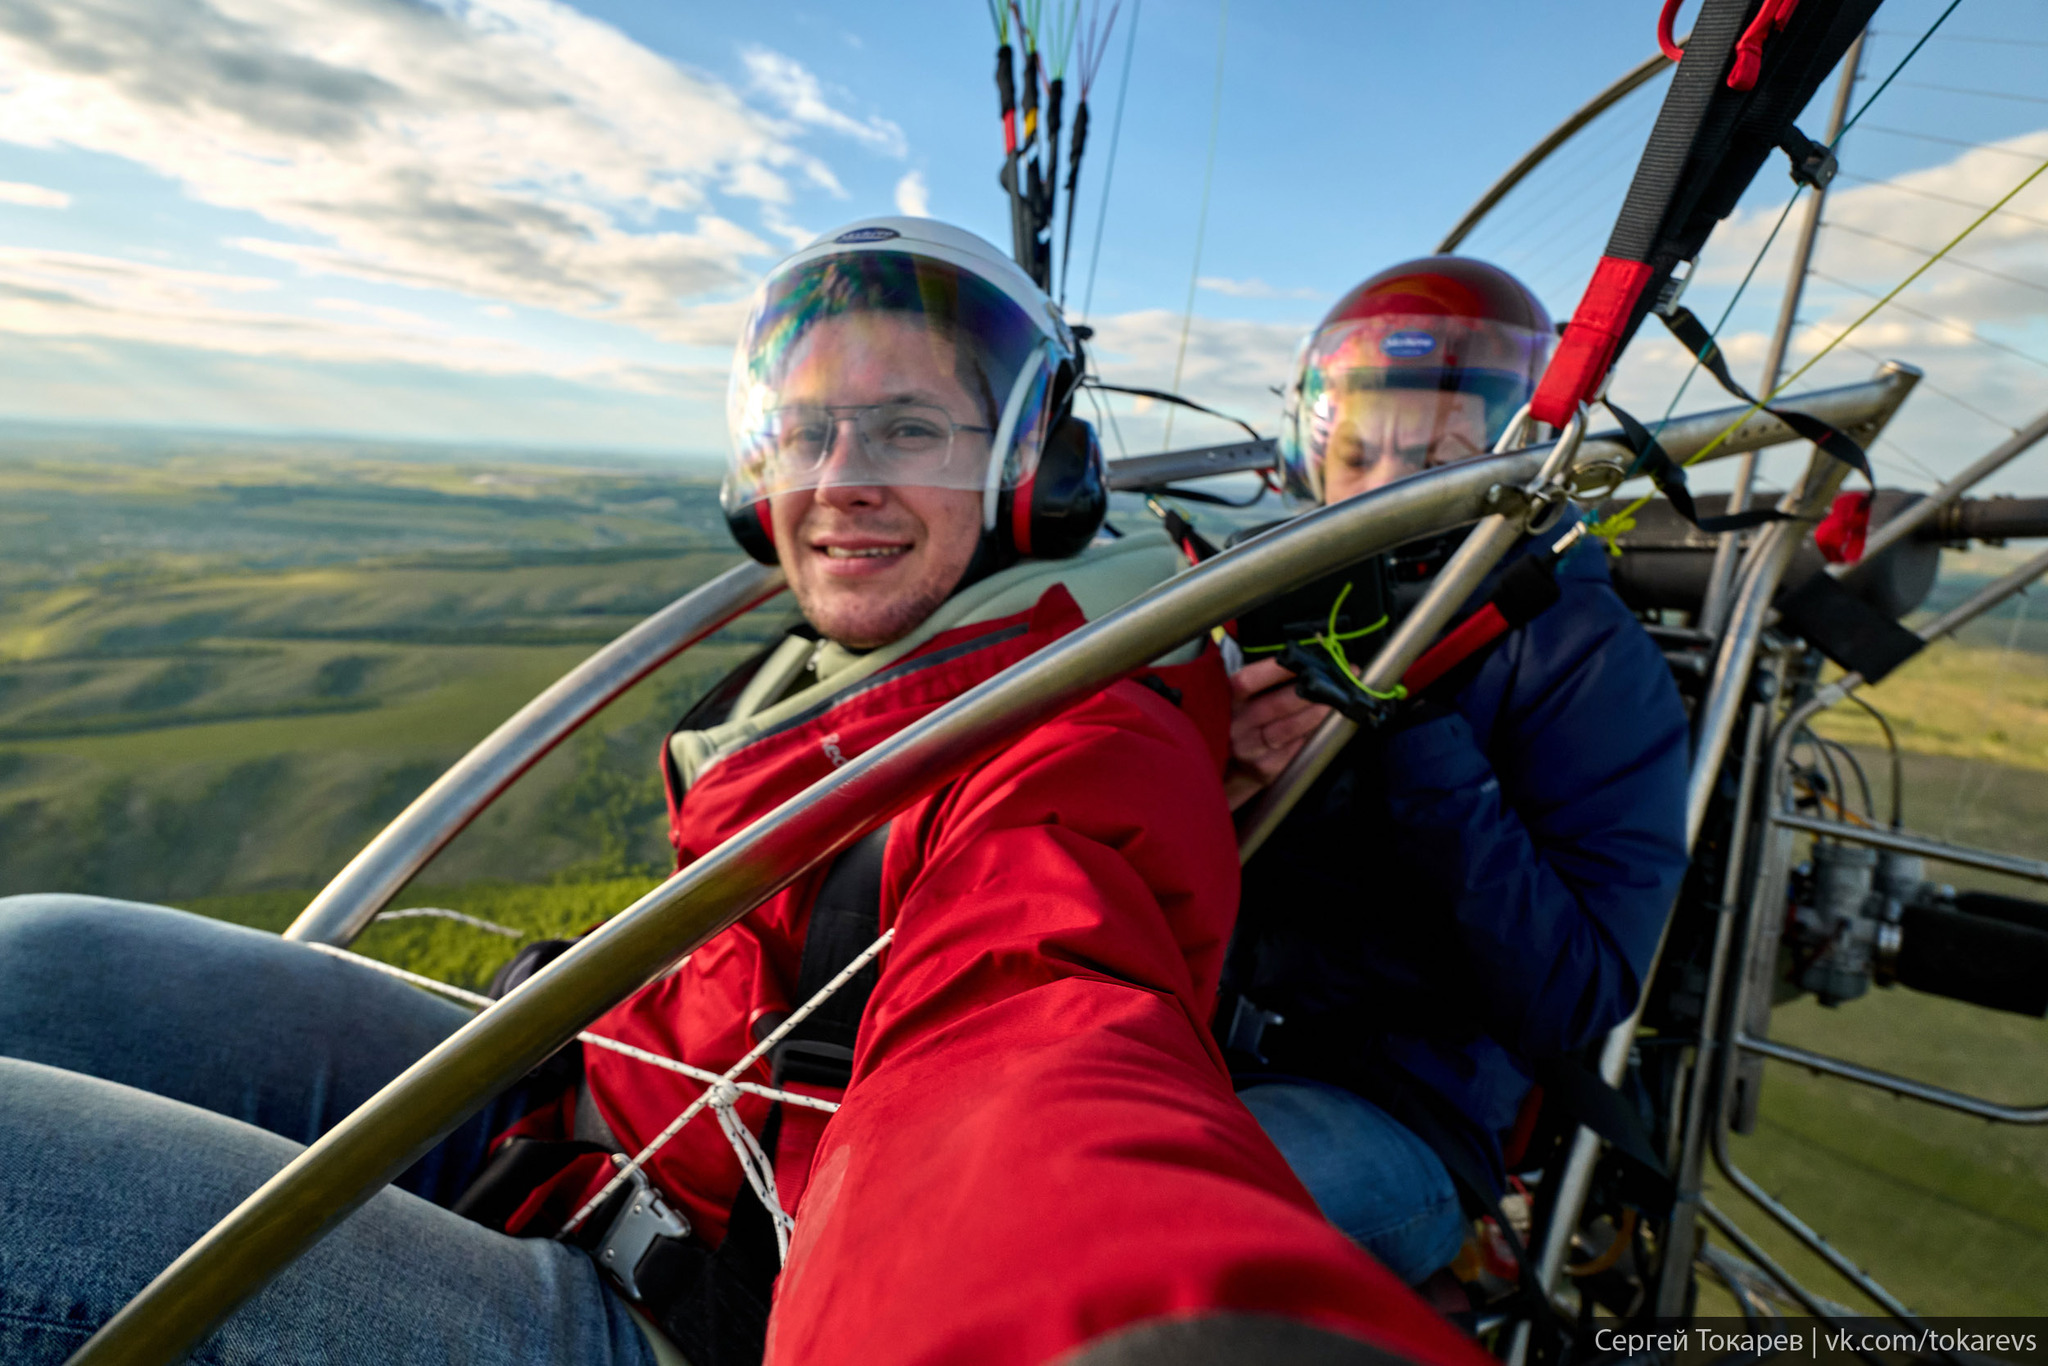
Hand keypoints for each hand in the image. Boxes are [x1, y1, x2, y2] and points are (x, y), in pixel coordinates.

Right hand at [1224, 657, 1331, 810]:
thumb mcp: (1241, 700)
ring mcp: (1250, 749)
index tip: (1304, 661)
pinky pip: (1296, 749)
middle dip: (1309, 692)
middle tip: (1335, 682)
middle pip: (1275, 705)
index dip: (1276, 670)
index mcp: (1227, 700)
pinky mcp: (1265, 769)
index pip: (1249, 681)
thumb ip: (1266, 683)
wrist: (1229, 769)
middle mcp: (1236, 725)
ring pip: (1289, 728)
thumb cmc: (1243, 722)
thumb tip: (1308, 665)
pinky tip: (1328, 726)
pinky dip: (1313, 735)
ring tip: (1338, 702)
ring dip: (1317, 713)